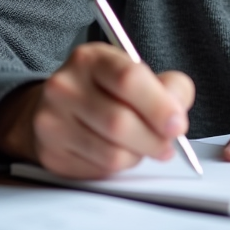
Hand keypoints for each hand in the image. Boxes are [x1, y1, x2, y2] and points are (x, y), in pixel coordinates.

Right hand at [0, 42, 194, 178]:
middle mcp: (65, 86)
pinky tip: (118, 151)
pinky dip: (119, 166)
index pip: (129, 79)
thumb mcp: (138, 74)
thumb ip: (168, 87)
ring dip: (137, 155)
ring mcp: (52, 121)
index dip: (159, 106)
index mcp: (91, 59)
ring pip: (112, 153)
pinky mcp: (51, 153)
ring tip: (141, 145)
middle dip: (154, 140)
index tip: (178, 124)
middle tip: (168, 145)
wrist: (59, 107)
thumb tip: (176, 116)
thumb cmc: (107, 90)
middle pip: (119, 122)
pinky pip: (99, 170)